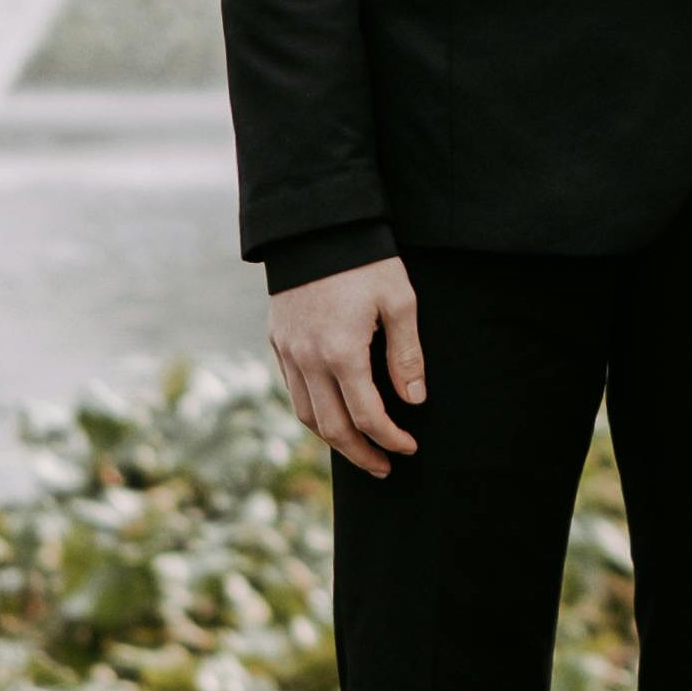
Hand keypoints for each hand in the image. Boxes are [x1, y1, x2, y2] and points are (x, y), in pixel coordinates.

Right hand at [267, 256, 424, 475]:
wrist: (314, 224)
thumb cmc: (365, 259)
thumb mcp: (399, 300)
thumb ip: (407, 354)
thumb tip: (414, 399)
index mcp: (342, 352)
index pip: (367, 416)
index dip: (390, 438)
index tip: (409, 447)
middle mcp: (308, 359)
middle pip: (332, 427)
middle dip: (361, 453)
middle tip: (385, 467)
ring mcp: (288, 351)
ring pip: (306, 414)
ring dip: (333, 440)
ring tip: (359, 449)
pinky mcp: (277, 340)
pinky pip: (293, 389)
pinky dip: (313, 412)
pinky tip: (333, 413)